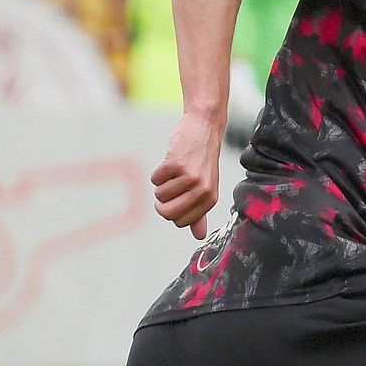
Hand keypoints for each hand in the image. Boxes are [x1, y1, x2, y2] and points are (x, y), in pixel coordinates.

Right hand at [150, 111, 222, 237]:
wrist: (204, 129)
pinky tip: (171, 161)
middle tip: (167, 188)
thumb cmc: (202, 160)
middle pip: (166, 213)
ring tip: (174, 171)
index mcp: (210, 200)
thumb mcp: (206, 187)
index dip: (172, 210)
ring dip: (161, 184)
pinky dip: (157, 171)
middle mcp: (202, 191)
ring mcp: (190, 177)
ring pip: (160, 195)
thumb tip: (200, 237)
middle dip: (161, 203)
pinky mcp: (176, 164)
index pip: (179, 222)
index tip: (176, 197)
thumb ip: (200, 212)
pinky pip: (155, 179)